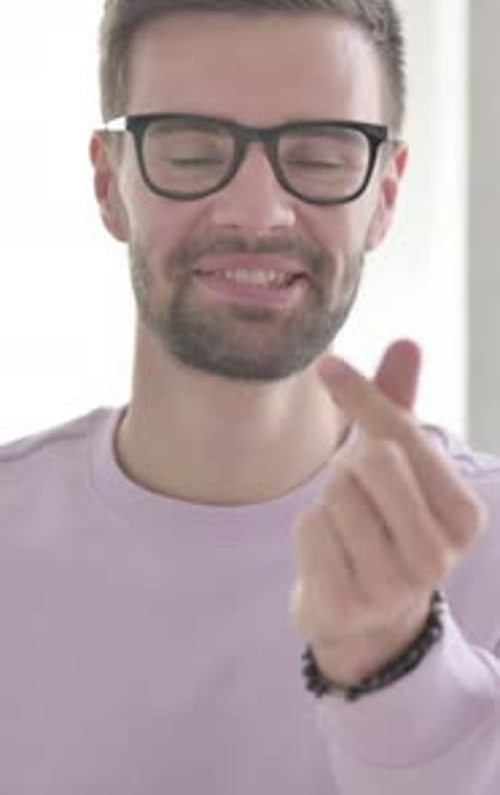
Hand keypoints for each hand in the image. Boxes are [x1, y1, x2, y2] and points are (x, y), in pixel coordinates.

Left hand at [291, 340, 487, 685]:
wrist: (369, 618)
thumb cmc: (387, 523)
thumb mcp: (402, 468)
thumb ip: (400, 406)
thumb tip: (407, 341)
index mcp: (463, 516)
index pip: (402, 433)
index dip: (360, 394)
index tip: (326, 365)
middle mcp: (438, 557)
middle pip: (367, 461)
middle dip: (349, 465)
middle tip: (357, 492)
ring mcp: (392, 588)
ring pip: (332, 495)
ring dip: (327, 502)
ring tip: (348, 530)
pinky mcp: (345, 606)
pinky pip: (307, 529)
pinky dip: (307, 533)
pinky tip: (329, 557)